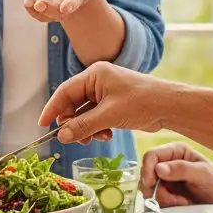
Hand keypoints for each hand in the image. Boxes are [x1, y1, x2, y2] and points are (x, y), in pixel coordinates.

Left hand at [24, 0, 106, 21]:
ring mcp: (58, 8)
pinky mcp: (48, 10)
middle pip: (61, 9)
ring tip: (30, 3)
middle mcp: (69, 3)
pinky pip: (40, 14)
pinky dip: (32, 9)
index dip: (71, 3)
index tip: (64, 8)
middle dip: (51, 9)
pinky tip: (27, 2)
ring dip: (39, 10)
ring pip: (49, 13)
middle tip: (40, 5)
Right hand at [39, 62, 170, 141]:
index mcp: (94, 74)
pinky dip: (96, 128)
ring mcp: (105, 93)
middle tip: (74, 138)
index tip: (42, 125)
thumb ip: (83, 126)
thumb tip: (61, 136)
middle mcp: (98, 81)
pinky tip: (106, 135)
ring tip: (95, 138)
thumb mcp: (109, 115)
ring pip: (84, 113)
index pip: (64, 91)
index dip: (52, 109)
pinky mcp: (113, 105)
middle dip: (72, 123)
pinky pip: (95, 118)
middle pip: (73, 104)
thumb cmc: (142, 102)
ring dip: (86, 128)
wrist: (170, 106)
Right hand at [139, 143, 212, 205]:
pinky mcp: (167, 191)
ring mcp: (166, 178)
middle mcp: (168, 163)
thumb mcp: (202, 174)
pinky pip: (157, 199)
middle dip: (157, 190)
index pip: (151, 155)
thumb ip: (181, 169)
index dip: (148, 169)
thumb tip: (158, 169)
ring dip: (164, 199)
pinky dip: (167, 204)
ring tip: (182, 202)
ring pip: (151, 189)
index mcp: (175, 151)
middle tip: (173, 199)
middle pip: (147, 174)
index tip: (152, 184)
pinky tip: (181, 204)